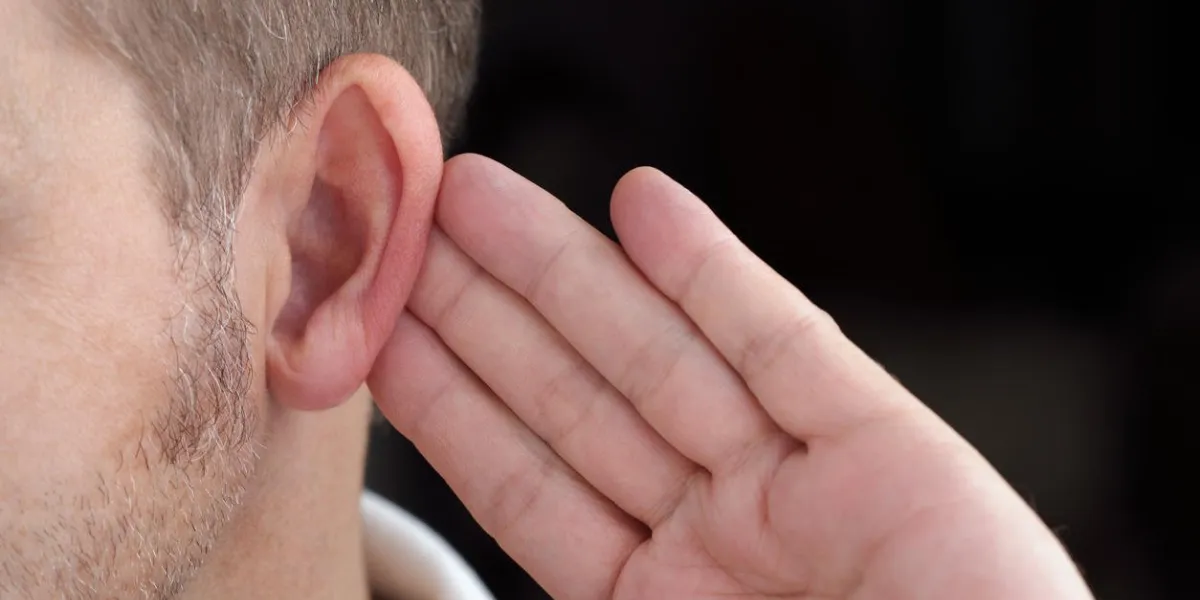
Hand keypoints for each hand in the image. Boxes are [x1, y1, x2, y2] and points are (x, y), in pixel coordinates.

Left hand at [368, 155, 1093, 599]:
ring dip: (567, 269)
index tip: (378, 332)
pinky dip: (715, 270)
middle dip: (488, 314)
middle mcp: (718, 539)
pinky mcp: (888, 446)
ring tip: (475, 198)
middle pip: (579, 401)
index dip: (449, 408)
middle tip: (408, 233)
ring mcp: (798, 486)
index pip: (526, 487)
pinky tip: (641, 205)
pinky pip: (786, 342)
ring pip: (662, 353)